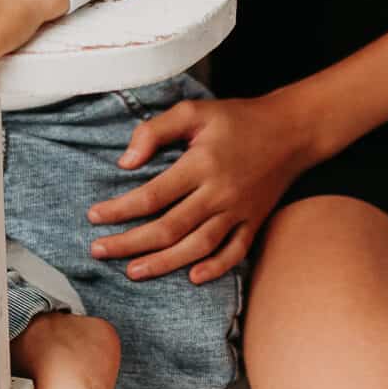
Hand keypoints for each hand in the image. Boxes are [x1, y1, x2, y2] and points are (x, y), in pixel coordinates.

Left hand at [86, 91, 311, 283]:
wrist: (292, 130)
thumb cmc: (238, 118)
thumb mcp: (194, 111)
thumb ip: (155, 130)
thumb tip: (125, 163)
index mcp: (202, 163)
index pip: (152, 195)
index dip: (120, 209)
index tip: (95, 217)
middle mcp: (220, 192)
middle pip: (169, 228)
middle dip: (130, 243)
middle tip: (99, 251)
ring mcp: (239, 211)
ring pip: (198, 246)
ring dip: (163, 263)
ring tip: (133, 271)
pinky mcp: (254, 221)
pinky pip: (235, 253)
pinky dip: (215, 268)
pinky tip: (192, 277)